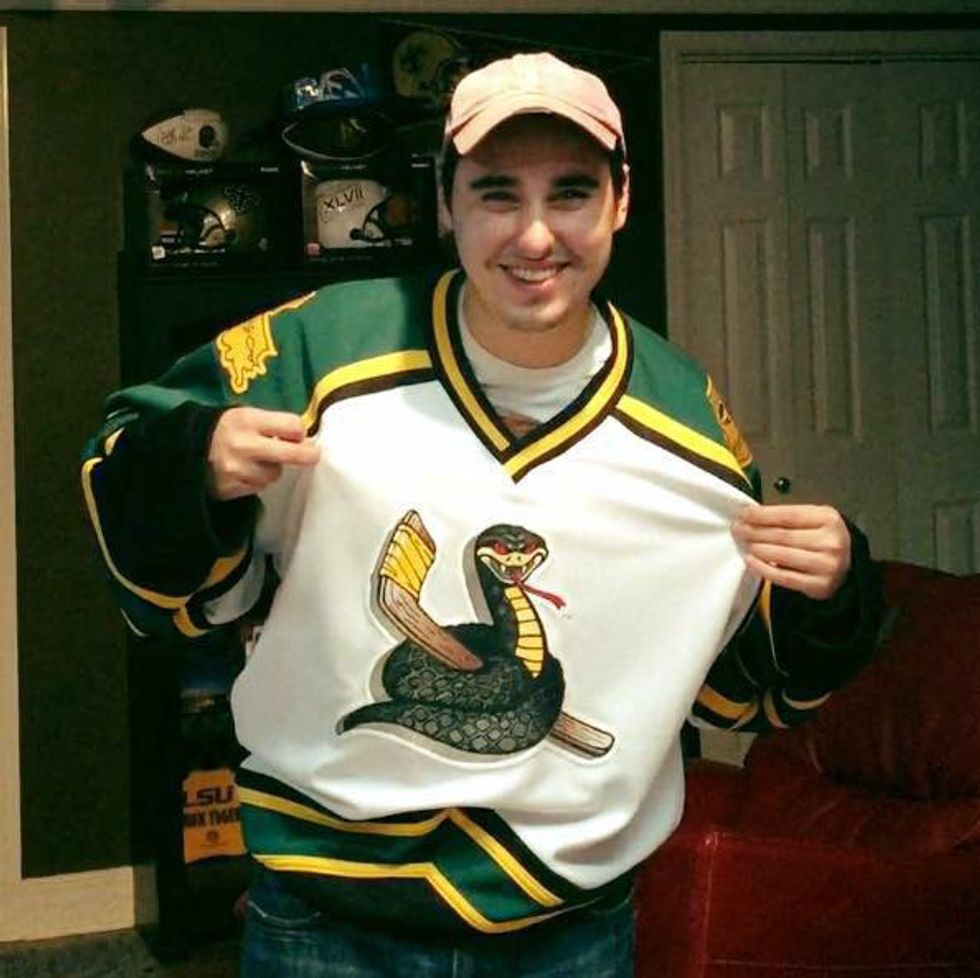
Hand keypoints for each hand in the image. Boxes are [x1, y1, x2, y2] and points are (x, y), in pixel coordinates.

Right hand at [206, 407, 319, 500]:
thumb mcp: (247, 416)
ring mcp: (236, 469)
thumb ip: (275, 425)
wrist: (187, 447)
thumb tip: (308, 442)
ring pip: (274, 474)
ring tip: (256, 460)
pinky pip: (258, 487)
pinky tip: (244, 471)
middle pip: (290, 454)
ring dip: (271, 469)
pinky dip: (256, 480)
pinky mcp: (230, 488)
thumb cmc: (227, 430)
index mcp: (247, 420)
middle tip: (313, 455)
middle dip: (306, 455)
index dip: (299, 431)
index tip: (299, 435)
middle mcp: (243, 445)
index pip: (291, 425)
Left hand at [731, 504, 850, 599]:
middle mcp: (830, 542)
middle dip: (754, 531)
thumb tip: (752, 515)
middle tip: (737, 529)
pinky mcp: (818, 585)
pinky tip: (751, 561)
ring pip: (781, 555)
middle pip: (782, 535)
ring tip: (744, 543)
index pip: (788, 515)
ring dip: (757, 549)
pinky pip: (784, 577)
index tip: (743, 514)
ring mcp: (826, 565)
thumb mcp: (814, 519)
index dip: (761, 515)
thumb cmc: (824, 539)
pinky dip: (764, 568)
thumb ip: (788, 516)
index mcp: (828, 519)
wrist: (847, 565)